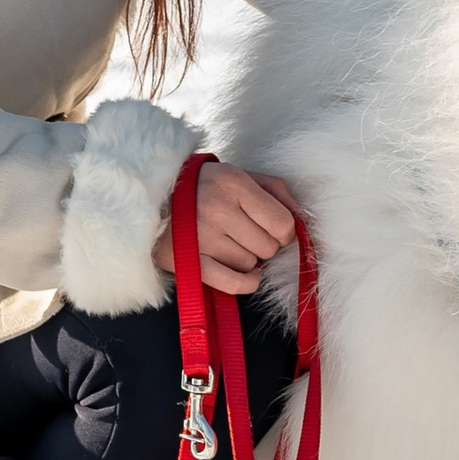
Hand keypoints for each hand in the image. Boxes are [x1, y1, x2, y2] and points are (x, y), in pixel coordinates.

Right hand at [154, 159, 298, 297]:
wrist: (155, 198)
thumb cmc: (207, 187)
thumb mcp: (242, 175)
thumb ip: (277, 191)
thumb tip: (304, 219)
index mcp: (234, 183)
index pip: (283, 223)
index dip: (283, 231)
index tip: (270, 227)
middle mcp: (217, 208)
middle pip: (269, 247)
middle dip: (263, 244)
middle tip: (245, 234)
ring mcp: (202, 237)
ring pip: (251, 264)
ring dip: (247, 258)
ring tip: (229, 243)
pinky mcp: (189, 261)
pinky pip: (234, 283)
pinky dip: (246, 282)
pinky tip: (245, 273)